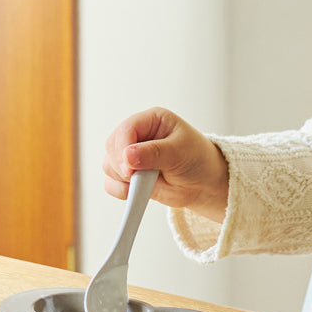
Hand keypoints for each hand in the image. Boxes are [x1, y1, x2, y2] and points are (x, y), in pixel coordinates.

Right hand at [103, 107, 229, 222]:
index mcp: (152, 120)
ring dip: (124, 179)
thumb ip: (155, 153)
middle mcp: (138, 135)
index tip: (130, 170)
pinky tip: (138, 191)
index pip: (127, 129)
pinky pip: (110, 183)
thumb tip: (128, 156)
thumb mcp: (180, 152)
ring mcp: (130, 155)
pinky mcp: (128, 173)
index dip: (124, 149)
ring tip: (150, 181)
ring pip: (109, 165)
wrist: (202, 183)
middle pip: (112, 146)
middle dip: (123, 166)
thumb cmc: (196, 159)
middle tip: (141, 178)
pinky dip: (121, 190)